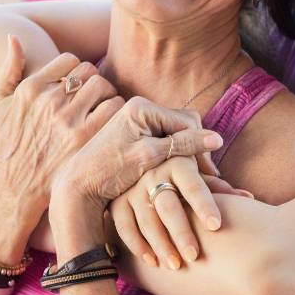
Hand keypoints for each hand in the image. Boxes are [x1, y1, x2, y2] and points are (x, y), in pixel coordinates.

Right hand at [0, 36, 119, 208]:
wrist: (17, 188)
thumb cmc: (9, 145)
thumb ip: (7, 71)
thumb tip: (15, 37)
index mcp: (29, 89)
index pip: (69, 60)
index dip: (77, 71)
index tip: (77, 86)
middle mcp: (48, 100)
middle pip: (89, 71)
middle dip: (93, 81)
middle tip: (94, 96)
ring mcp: (67, 119)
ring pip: (103, 85)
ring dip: (107, 94)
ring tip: (103, 107)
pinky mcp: (86, 137)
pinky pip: (114, 107)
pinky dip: (116, 110)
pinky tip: (110, 121)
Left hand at [52, 96, 224, 219]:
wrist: (77, 186)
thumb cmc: (109, 172)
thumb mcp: (149, 157)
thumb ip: (183, 145)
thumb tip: (217, 139)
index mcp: (142, 107)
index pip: (187, 122)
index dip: (201, 147)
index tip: (210, 174)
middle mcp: (140, 108)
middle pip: (183, 126)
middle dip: (195, 150)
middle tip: (206, 177)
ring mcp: (138, 121)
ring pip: (176, 135)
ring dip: (186, 154)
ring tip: (194, 178)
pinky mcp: (135, 135)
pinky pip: (164, 141)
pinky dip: (174, 156)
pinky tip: (178, 174)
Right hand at [110, 157, 251, 267]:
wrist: (140, 156)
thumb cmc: (179, 170)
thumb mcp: (196, 171)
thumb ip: (218, 186)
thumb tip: (249, 198)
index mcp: (178, 163)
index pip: (194, 186)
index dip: (205, 205)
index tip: (216, 226)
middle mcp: (153, 173)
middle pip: (168, 207)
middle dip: (181, 233)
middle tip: (195, 256)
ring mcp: (132, 188)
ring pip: (146, 220)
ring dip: (161, 245)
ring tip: (176, 266)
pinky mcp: (117, 202)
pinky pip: (124, 226)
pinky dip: (137, 245)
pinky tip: (152, 262)